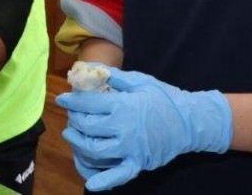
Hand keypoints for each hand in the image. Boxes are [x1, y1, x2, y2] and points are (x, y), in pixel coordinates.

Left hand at [56, 68, 231, 190]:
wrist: (190, 122)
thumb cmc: (164, 97)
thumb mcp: (139, 81)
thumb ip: (114, 76)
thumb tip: (91, 68)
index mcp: (123, 106)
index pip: (88, 105)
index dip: (72, 101)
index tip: (62, 99)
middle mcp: (123, 129)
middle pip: (88, 128)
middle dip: (74, 121)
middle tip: (71, 116)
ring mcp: (130, 149)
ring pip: (95, 151)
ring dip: (78, 144)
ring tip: (72, 135)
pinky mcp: (138, 163)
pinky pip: (118, 175)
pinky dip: (103, 181)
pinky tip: (90, 183)